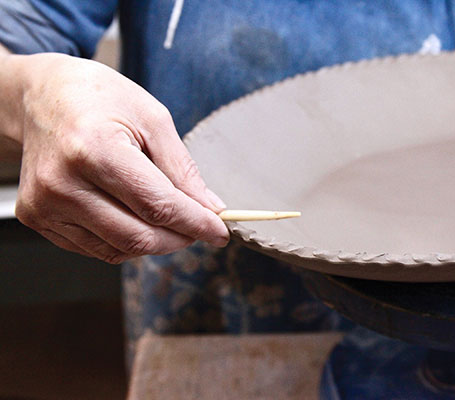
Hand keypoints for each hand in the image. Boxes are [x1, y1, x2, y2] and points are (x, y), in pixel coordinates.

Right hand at [6, 53, 228, 262]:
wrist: (43, 97)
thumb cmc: (99, 99)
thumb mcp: (153, 119)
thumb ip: (182, 170)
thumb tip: (209, 208)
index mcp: (94, 149)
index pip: (157, 205)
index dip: (196, 223)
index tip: (219, 232)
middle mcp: (62, 183)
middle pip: (138, 236)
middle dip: (179, 238)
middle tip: (199, 226)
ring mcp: (45, 204)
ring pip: (118, 250)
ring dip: (154, 242)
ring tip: (165, 216)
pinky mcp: (37, 217)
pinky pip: (95, 248)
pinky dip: (126, 241)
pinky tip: (134, 217)